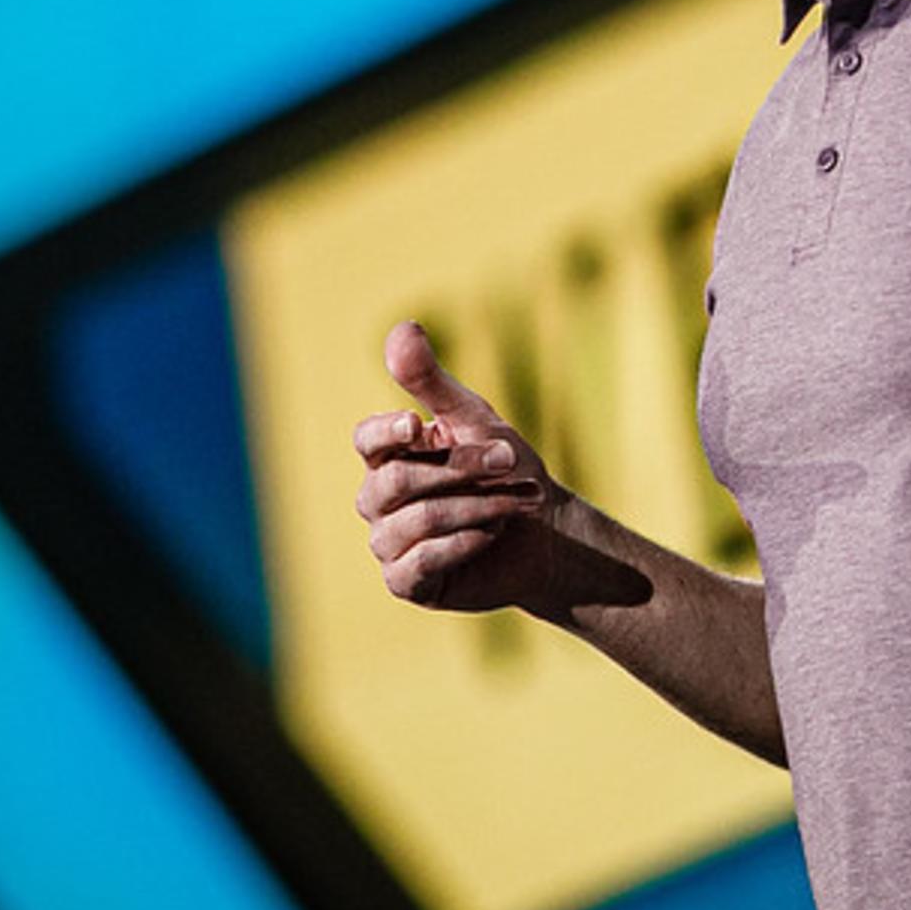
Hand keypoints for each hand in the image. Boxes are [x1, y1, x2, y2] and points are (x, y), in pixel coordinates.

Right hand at [351, 321, 562, 612]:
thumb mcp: (473, 419)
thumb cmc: (504, 470)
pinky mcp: (405, 581)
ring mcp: (387, 542)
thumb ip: (431, 380)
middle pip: (395, 481)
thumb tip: (402, 328)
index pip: (367, 440)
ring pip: (415, 521)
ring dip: (474, 508)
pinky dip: (464, 543)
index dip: (386, 432)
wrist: (543, 533)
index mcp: (388, 455)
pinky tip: (491, 533)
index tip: (418, 425)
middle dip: (460, 470)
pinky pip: (421, 561)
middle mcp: (377, 499)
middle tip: (510, 461)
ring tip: (512, 503)